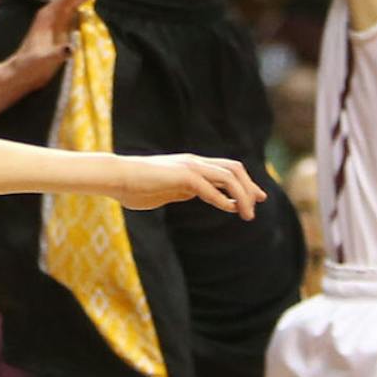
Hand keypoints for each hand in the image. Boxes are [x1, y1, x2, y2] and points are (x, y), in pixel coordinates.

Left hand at [4, 0, 121, 95]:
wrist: (20, 74)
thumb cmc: (29, 66)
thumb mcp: (43, 61)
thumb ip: (56, 54)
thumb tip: (70, 48)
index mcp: (49, 15)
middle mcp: (54, 13)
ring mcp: (58, 20)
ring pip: (78, 0)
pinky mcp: (62, 28)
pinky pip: (78, 10)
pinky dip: (88, 2)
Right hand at [112, 153, 266, 217]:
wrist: (117, 176)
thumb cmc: (136, 186)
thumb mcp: (167, 190)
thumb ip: (185, 190)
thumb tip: (199, 195)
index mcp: (192, 165)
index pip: (226, 169)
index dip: (244, 183)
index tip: (255, 199)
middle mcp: (194, 162)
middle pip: (234, 168)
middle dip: (250, 186)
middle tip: (259, 203)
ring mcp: (189, 167)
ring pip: (228, 175)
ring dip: (242, 195)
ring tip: (249, 214)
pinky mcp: (181, 176)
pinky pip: (209, 187)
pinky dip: (223, 198)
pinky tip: (231, 209)